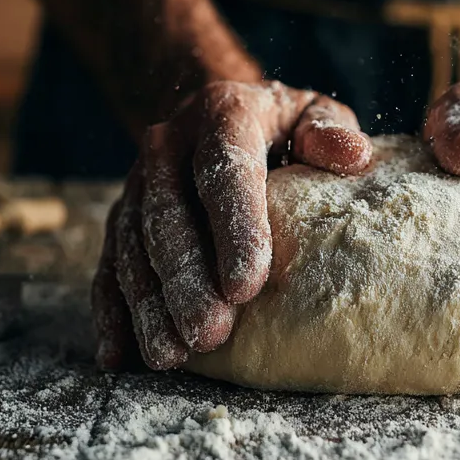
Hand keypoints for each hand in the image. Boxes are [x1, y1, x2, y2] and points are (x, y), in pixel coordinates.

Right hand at [92, 80, 371, 369]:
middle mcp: (168, 145)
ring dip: (149, 305)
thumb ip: (327, 131)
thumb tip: (351, 155)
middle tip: (209, 333)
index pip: (225, 171)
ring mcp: (137, 183)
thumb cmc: (279, 124)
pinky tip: (118, 356)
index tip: (248, 285)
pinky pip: (108, 265)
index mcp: (222, 114)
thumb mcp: (309, 112)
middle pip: (169, 216)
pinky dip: (111, 312)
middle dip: (186, 280)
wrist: (209, 103)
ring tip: (171, 355)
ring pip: (134, 247)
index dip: (235, 228)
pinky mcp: (121, 216)